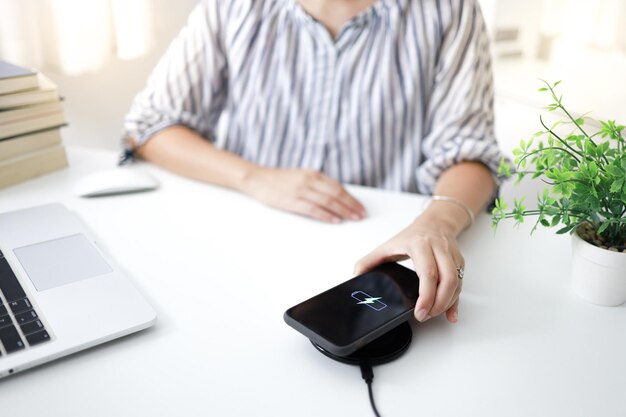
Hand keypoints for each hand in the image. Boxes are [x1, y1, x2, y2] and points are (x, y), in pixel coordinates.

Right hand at [242, 167, 366, 222]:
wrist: (257, 179)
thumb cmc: (279, 180)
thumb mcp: (301, 177)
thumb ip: (317, 184)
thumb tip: (336, 197)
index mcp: (313, 174)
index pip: (338, 187)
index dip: (351, 198)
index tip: (360, 207)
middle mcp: (309, 180)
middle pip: (336, 194)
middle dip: (351, 205)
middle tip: (361, 215)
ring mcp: (300, 190)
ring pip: (328, 202)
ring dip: (343, 211)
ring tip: (353, 218)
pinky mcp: (292, 201)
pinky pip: (313, 209)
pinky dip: (326, 215)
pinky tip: (335, 220)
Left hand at [354, 213, 463, 322]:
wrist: (435, 222)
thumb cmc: (412, 235)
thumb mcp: (388, 245)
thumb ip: (369, 261)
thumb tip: (355, 276)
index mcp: (419, 245)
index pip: (427, 272)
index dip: (426, 295)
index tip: (419, 312)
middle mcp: (439, 249)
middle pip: (447, 279)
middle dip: (438, 302)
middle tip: (425, 316)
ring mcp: (451, 255)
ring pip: (456, 283)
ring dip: (447, 302)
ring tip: (433, 314)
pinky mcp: (460, 263)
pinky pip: (461, 284)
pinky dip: (456, 301)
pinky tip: (450, 314)